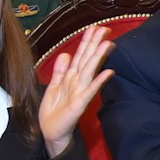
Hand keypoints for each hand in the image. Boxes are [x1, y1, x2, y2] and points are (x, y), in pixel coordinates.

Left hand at [36, 26, 113, 158]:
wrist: (50, 132)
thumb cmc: (53, 111)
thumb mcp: (53, 86)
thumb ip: (60, 70)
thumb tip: (66, 53)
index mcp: (71, 77)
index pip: (81, 55)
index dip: (87, 41)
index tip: (95, 28)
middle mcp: (78, 82)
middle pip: (87, 59)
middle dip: (95, 43)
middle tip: (105, 29)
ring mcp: (80, 92)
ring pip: (90, 70)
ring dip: (99, 57)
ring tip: (108, 44)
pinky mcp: (80, 104)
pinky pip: (90, 91)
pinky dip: (99, 81)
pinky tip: (109, 72)